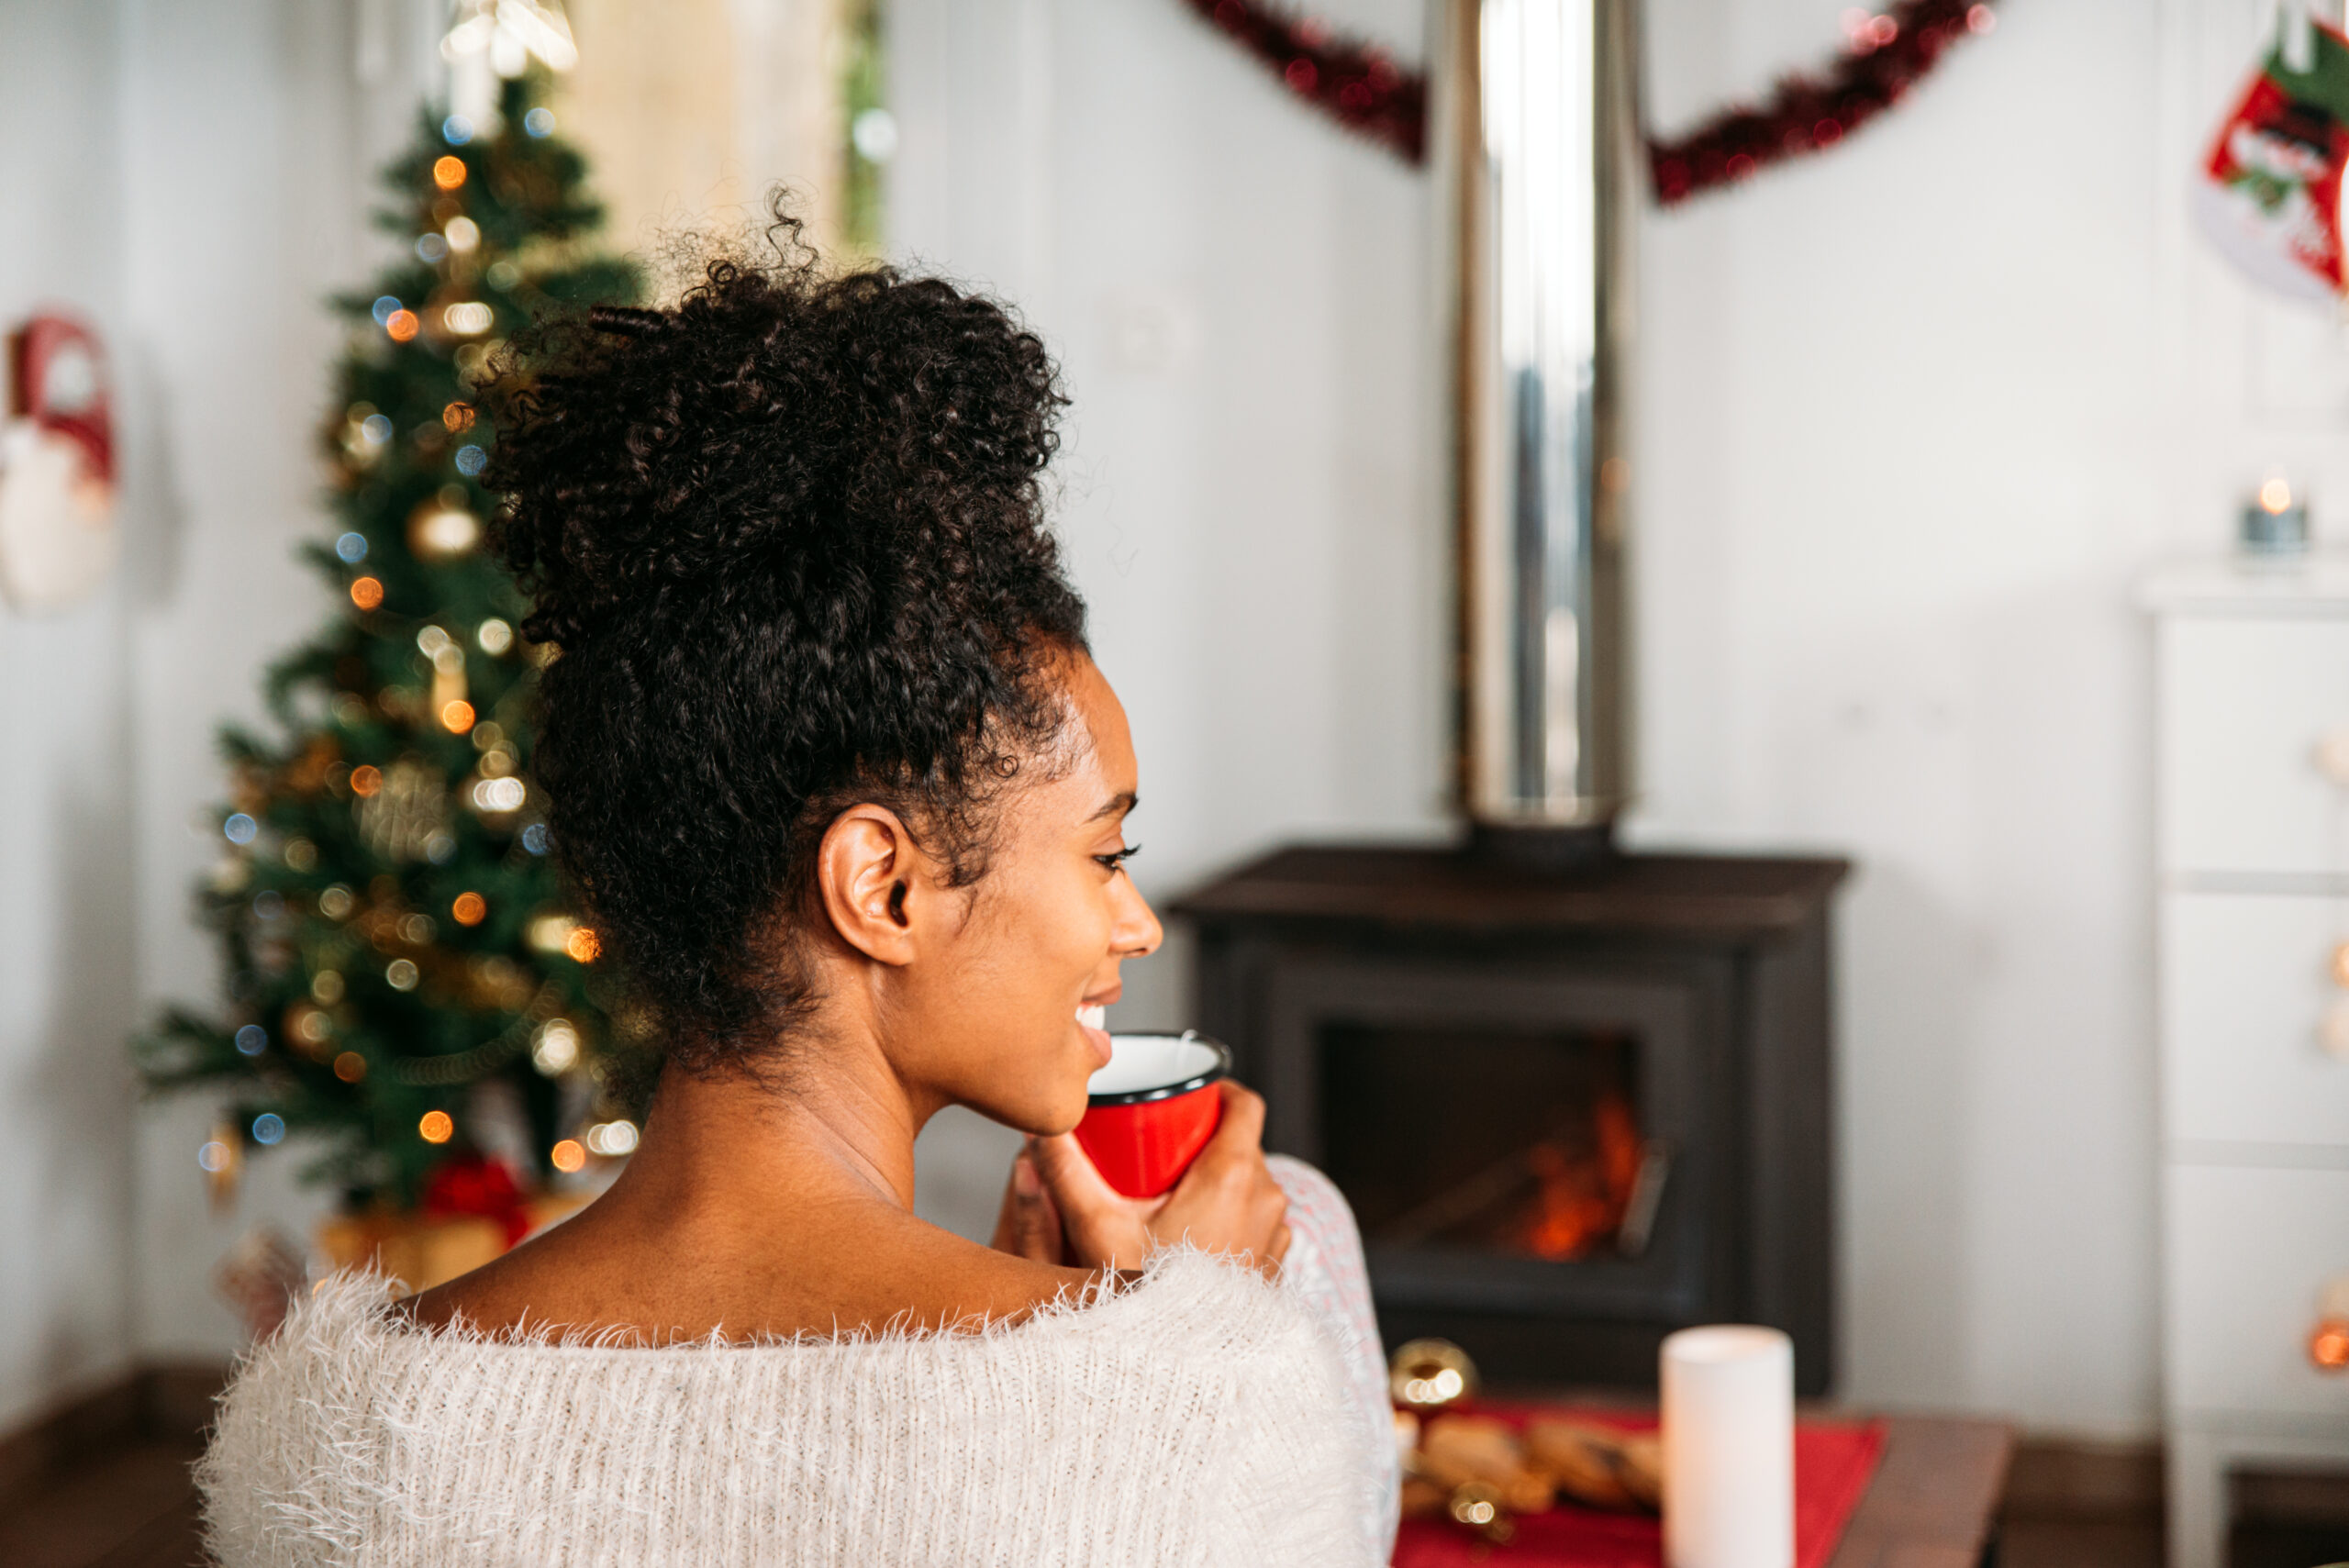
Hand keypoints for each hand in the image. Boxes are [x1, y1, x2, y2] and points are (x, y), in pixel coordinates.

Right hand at [992, 1081, 1291, 1278]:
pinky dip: (1227, 1216)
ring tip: (1166, 1193)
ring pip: (1249, 1185)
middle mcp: (1267, 1201)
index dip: (1215, 1089)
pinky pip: (1254, 1222)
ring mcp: (1274, 1236)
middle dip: (1200, 1140)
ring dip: (1214, 1181)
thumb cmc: (1153, 1301)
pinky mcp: (1271, 1266)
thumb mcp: (1097, 1230)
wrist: (1188, 1376)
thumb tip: (1041, 1132)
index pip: (1245, 1103)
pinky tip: (1188, 1235)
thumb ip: (1066, 1174)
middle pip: (1240, 1144)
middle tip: (1155, 1148)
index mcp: (1235, 1176)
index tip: (1182, 1096)